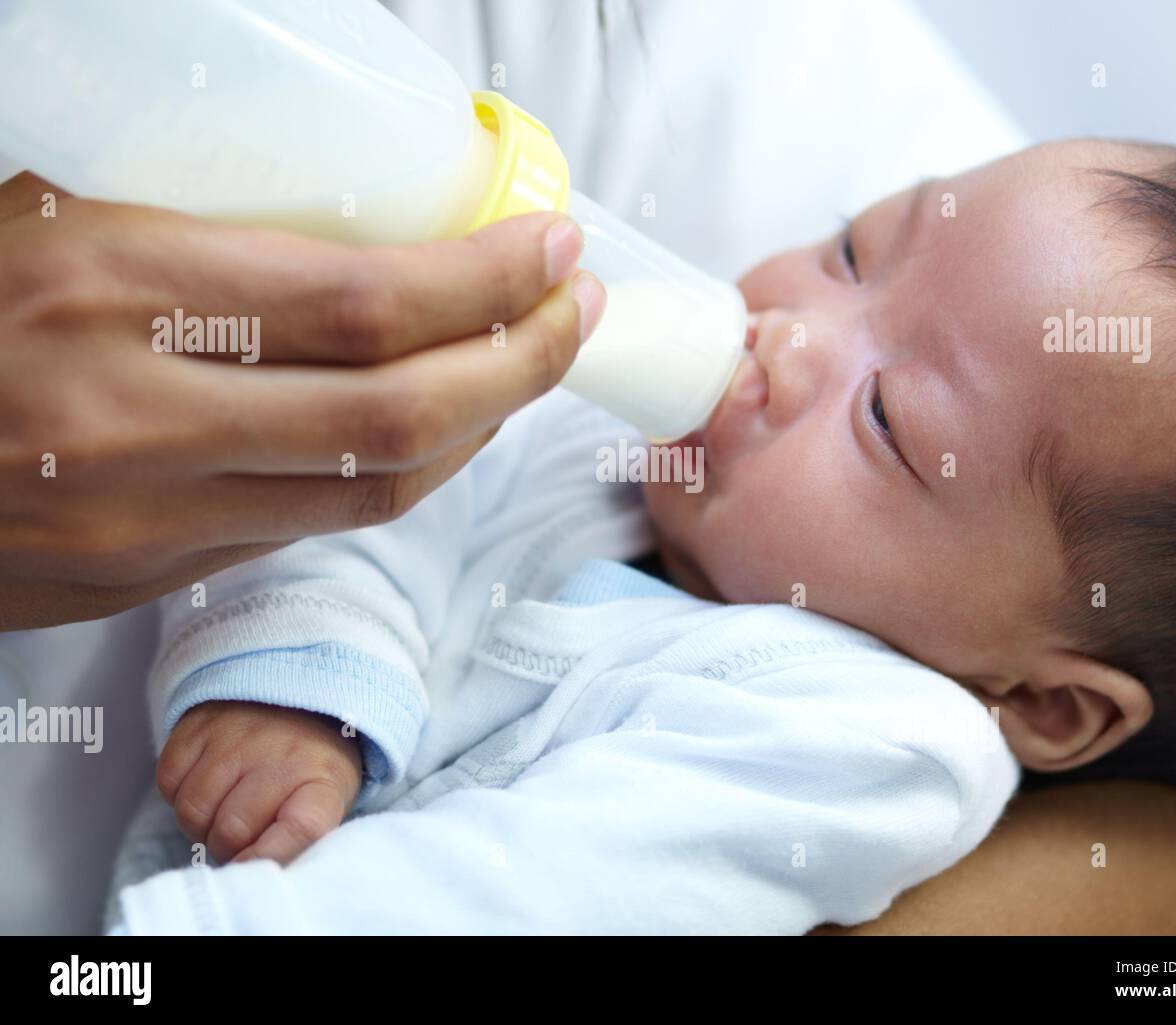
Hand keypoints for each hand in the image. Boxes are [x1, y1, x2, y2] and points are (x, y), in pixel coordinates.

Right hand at [0, 172, 604, 628]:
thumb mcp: (54, 214)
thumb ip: (207, 246)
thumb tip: (376, 248)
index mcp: (108, 283)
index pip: (365, 301)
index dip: (487, 282)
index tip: (555, 250)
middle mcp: (133, 413)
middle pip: (400, 415)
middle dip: (518, 366)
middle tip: (574, 316)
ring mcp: (139, 515)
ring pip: (373, 492)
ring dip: (474, 433)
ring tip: (524, 369)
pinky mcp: (138, 576)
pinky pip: (308, 528)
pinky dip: (393, 479)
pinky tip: (429, 433)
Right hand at [157, 701, 363, 864]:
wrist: (298, 704)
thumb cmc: (310, 770)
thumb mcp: (327, 804)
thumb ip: (298, 842)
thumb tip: (259, 875)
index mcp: (323, 783)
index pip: (302, 828)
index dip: (270, 858)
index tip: (250, 870)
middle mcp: (281, 756)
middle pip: (232, 831)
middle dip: (227, 848)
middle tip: (238, 838)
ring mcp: (238, 738)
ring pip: (193, 811)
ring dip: (200, 824)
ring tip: (221, 811)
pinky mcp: (200, 726)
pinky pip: (169, 782)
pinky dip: (178, 795)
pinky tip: (206, 786)